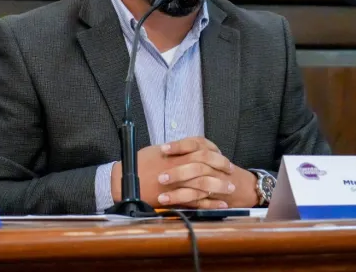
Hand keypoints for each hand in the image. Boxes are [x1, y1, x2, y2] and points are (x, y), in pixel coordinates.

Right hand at [111, 136, 235, 208]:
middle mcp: (179, 166)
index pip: (202, 150)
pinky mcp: (175, 198)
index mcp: (176, 153)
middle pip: (207, 165)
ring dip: (220, 186)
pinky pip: (197, 201)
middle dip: (221, 169)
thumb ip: (177, 151)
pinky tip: (220, 205)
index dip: (216, 155)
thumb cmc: (140, 163)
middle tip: (230, 173)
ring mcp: (178, 183)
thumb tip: (191, 151)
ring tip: (230, 189)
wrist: (125, 180)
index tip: (223, 159)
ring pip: (205, 184)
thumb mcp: (159, 151)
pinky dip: (211, 203)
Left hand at [160, 143, 258, 208]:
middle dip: (178, 172)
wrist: (244, 187)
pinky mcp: (215, 200)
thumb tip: (161, 151)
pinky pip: (201, 203)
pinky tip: (171, 207)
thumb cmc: (221, 170)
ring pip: (199, 186)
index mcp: (211, 152)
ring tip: (161, 197)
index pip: (196, 144)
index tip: (163, 149)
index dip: (179, 146)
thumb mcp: (210, 155)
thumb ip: (191, 153)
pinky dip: (187, 204)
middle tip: (160, 177)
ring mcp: (216, 184)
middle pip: (198, 166)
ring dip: (179, 193)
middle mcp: (215, 167)